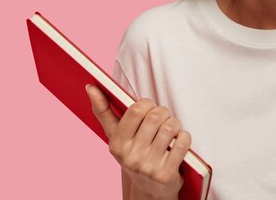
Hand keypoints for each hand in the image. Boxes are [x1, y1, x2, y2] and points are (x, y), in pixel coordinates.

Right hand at [86, 85, 190, 199]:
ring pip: (170, 127)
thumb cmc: (134, 154)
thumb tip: (91, 87)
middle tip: (163, 118)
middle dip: (163, 113)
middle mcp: (130, 157)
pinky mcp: (166, 174)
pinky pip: (183, 141)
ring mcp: (148, 166)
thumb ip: (103, 111)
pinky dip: (184, 137)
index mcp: (116, 144)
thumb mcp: (116, 136)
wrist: (149, 189)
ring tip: (170, 130)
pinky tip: (178, 142)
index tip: (149, 109)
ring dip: (175, 124)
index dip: (147, 104)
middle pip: (155, 116)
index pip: (135, 110)